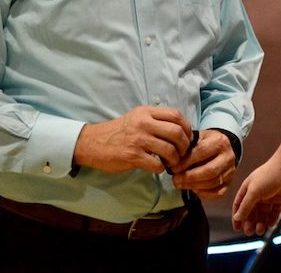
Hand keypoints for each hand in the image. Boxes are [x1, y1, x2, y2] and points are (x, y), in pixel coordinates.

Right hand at [73, 106, 191, 173]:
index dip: (187, 128)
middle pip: (177, 132)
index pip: (176, 115)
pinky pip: (157, 164)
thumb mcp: (137, 118)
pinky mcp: (133, 155)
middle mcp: (144, 123)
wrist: (92, 142)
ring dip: (175, 159)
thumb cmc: (118, 132)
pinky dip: (161, 168)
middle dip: (184, 146)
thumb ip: (156, 120)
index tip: (186, 138)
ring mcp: (138, 139)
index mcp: (146, 112)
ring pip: (170, 149)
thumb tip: (179, 131)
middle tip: (182, 153)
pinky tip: (157, 168)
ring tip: (171, 162)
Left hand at [169, 129, 235, 199]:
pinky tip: (194, 190)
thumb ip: (187, 148)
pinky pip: (218, 193)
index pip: (201, 152)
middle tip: (175, 180)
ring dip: (193, 186)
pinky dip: (204, 194)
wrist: (220, 146)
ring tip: (180, 184)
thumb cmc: (205, 143)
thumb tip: (172, 163)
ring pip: (212, 183)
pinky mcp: (230, 183)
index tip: (173, 168)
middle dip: (189, 177)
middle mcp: (229, 156)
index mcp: (220, 141)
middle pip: (209, 171)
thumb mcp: (197, 138)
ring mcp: (231, 171)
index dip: (185, 162)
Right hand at [231, 159, 280, 235]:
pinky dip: (272, 219)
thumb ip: (245, 205)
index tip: (237, 228)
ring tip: (260, 230)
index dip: (237, 216)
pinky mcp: (280, 198)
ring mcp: (269, 196)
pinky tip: (270, 225)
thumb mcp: (254, 191)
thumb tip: (237, 217)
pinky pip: (274, 212)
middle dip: (249, 222)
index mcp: (248, 189)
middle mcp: (257, 193)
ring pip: (262, 213)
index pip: (239, 205)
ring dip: (260, 222)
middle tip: (249, 232)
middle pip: (251, 211)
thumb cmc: (269, 176)